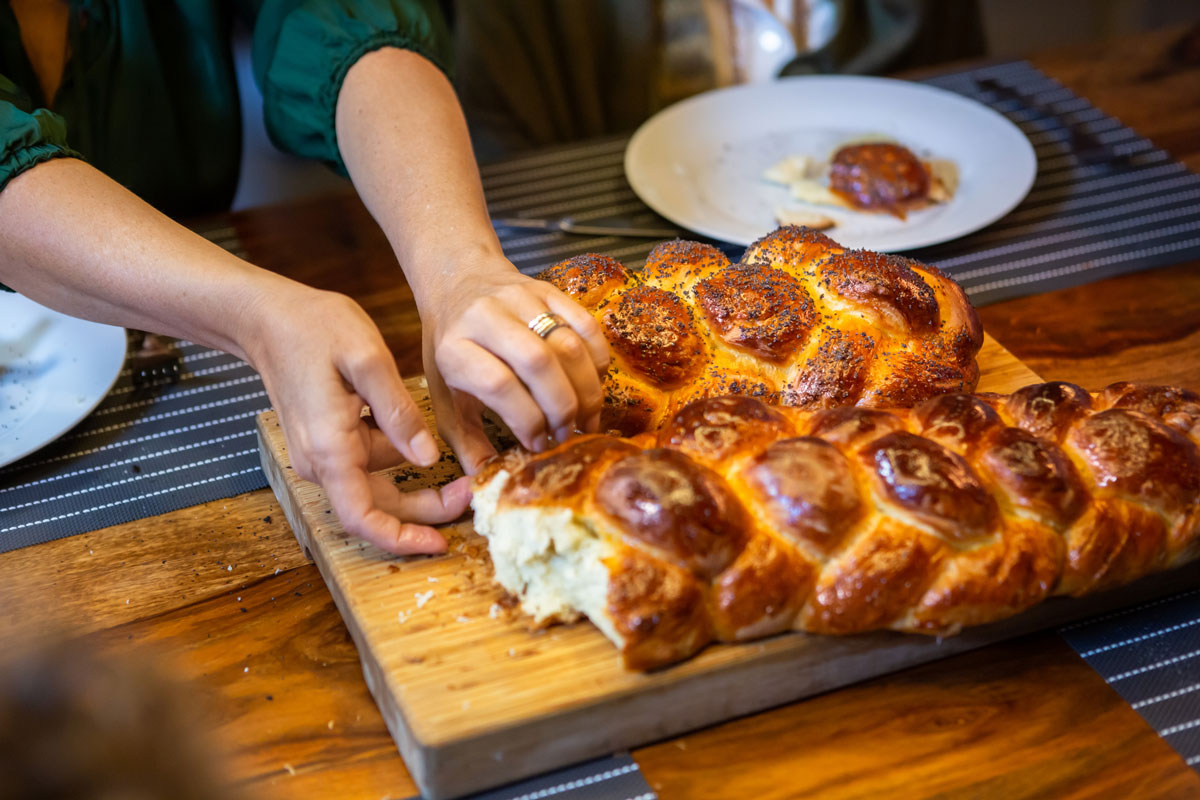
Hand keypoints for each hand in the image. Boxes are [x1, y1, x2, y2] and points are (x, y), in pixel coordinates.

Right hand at [242, 283, 470, 553]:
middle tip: (472, 490)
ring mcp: (321, 453)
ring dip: (415, 476)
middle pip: (379, 506)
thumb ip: (399, 412)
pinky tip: (416, 430)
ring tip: (454, 451)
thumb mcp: (368, 360)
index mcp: (330, 449)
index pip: (363, 518)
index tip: (440, 544)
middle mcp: (321, 461)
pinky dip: (397, 455)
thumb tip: (428, 458)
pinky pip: (367, 461)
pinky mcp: (327, 441)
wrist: (268, 316)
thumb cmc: (313, 329)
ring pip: (378, 482)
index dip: (401, 538)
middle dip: (427, 506)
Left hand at [420, 257, 609, 474]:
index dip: (526, 419)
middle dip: (562, 407)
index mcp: (454, 348)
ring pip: (567, 343)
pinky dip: (598, 358)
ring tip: (586, 417)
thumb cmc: (451, 347)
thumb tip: (487, 481)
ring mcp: (520, 298)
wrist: (457, 281)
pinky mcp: (548, 289)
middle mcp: (485, 317)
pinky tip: (594, 383)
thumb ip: (465, 441)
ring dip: (585, 388)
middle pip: (538, 363)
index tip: (537, 444)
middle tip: (567, 434)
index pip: (498, 384)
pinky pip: (586, 323)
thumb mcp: (444, 394)